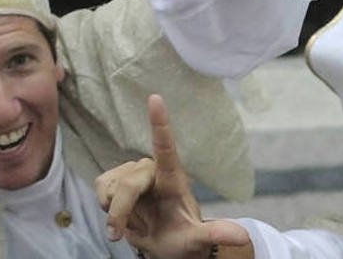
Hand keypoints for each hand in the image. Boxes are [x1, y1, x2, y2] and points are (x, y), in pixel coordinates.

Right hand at [96, 95, 250, 258]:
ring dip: (115, 213)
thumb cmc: (182, 240)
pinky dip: (106, 207)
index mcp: (173, 179)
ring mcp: (132, 172)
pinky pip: (100, 188)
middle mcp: (152, 169)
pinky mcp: (115, 178)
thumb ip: (213, 236)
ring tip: (133, 221)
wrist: (164, 245)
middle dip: (120, 213)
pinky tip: (120, 214)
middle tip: (121, 235)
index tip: (155, 98)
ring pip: (110, 189)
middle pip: (127, 186)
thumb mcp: (196, 242)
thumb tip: (242, 236)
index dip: (160, 123)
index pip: (166, 148)